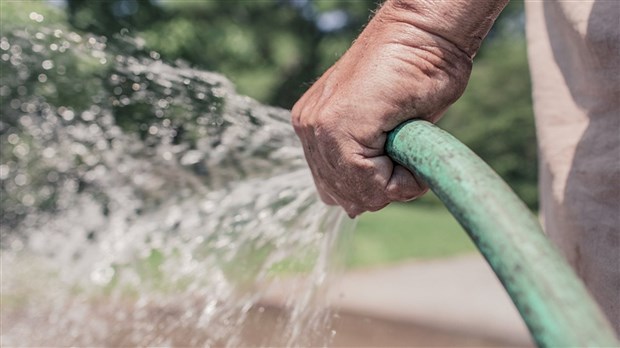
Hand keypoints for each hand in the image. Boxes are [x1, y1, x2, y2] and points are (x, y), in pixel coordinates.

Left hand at [292, 1, 474, 216]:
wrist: (426, 33)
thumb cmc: (417, 73)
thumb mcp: (387, 130)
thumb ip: (365, 162)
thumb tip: (353, 208)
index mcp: (315, 127)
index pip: (337, 188)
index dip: (376, 188)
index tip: (402, 161)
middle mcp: (309, 128)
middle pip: (343, 196)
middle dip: (382, 189)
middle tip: (407, 157)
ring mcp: (317, 126)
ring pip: (356, 193)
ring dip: (393, 184)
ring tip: (409, 149)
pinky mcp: (336, 125)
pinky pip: (368, 182)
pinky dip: (400, 180)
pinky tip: (410, 150)